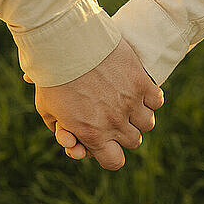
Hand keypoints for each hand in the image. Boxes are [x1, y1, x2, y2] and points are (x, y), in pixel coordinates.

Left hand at [24, 38, 163, 170]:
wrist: (67, 41)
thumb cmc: (52, 75)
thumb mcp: (47, 108)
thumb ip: (62, 130)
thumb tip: (73, 143)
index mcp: (92, 134)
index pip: (115, 162)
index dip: (111, 154)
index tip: (106, 142)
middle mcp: (115, 122)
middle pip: (134, 142)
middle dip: (123, 133)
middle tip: (112, 116)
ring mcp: (131, 102)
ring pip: (147, 123)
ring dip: (138, 116)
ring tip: (125, 101)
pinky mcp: (141, 82)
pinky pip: (156, 101)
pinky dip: (149, 98)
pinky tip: (137, 89)